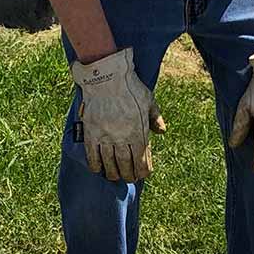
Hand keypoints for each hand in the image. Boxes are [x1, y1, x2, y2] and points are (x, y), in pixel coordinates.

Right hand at [69, 48, 164, 181]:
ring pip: (109, 164)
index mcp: (139, 132)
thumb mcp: (149, 100)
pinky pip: (92, 155)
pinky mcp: (91, 132)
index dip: (144, 172)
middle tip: (129, 178)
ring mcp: (106, 136)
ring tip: (115, 176)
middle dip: (129, 175)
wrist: (107, 76)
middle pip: (126, 166)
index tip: (143, 175)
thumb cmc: (130, 87)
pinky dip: (96, 165)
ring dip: (113, 173)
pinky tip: (98, 169)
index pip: (143, 161)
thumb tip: (161, 131)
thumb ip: (155, 117)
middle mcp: (123, 137)